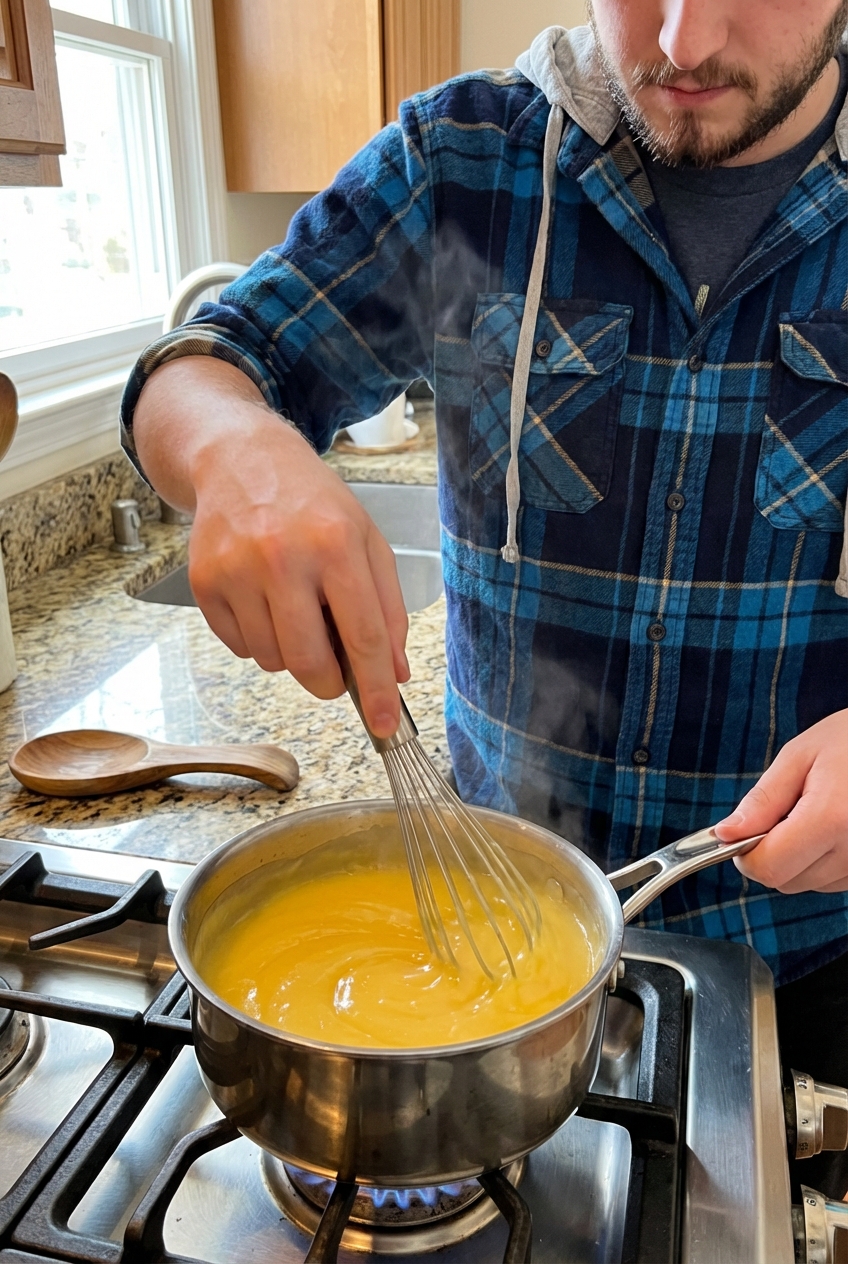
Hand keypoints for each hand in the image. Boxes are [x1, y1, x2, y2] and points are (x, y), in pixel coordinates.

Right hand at [134, 358, 408, 737]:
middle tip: (334, 671)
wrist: (241, 459)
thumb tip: (395, 675)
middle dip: (329, 683)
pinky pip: (240, 648)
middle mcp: (283, 557)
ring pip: (272, 662)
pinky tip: (263, 600)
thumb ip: (388, 608)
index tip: (386, 723)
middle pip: (310, 662)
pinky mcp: (204, 582)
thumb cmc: (312, 503)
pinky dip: (259, 640)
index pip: (363, 635)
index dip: (376, 688)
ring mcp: (237, 570)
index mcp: (336, 543)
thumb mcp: (366, 540)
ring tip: (295, 610)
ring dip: (291, 655)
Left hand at [714, 710, 847, 892]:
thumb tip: (725, 834)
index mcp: (833, 818)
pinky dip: (821, 860)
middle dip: (769, 854)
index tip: (740, 832)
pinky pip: (833, 880)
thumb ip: (761, 801)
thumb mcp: (799, 757)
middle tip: (783, 812)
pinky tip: (831, 827)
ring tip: (814, 813)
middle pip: (786, 881)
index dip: (745, 854)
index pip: (770, 867)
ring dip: (797, 858)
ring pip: (808, 883)